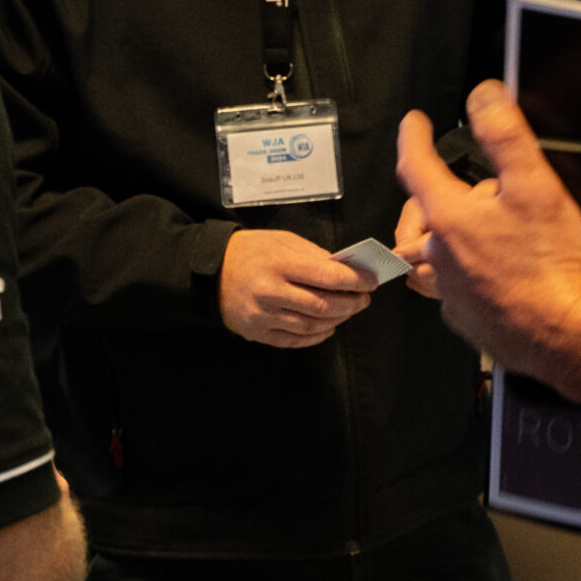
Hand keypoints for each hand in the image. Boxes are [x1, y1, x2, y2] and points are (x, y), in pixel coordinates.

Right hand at [218, 228, 377, 347]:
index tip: (371, 281)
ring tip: (349, 311)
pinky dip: (316, 336)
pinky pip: (294, 339)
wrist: (209, 271)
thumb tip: (345, 270)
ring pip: (311, 325)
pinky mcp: (257, 332)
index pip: (326, 275)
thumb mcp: (281, 240)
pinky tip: (328, 327)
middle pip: (322, 304)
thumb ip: (313, 255)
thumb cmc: (249, 251)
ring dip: (337, 319)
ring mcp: (263, 315)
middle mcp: (271, 291)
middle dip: (350, 303)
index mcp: (279, 263)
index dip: (354, 280)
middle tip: (364, 299)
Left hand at [395, 82, 580, 377]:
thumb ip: (505, 135)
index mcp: (449, 217)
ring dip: (433, 241)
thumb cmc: (549, 264)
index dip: (414, 138)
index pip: (416, 165)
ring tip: (451, 231)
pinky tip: (479, 274)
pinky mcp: (466, 318)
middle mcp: (440, 255)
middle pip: (415, 218)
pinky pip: (448, 292)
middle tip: (444, 187)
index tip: (414, 124)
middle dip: (424, 198)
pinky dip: (456, 277)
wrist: (563, 333)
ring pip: (426, 259)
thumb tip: (484, 98)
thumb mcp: (533, 184)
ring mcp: (450, 291)